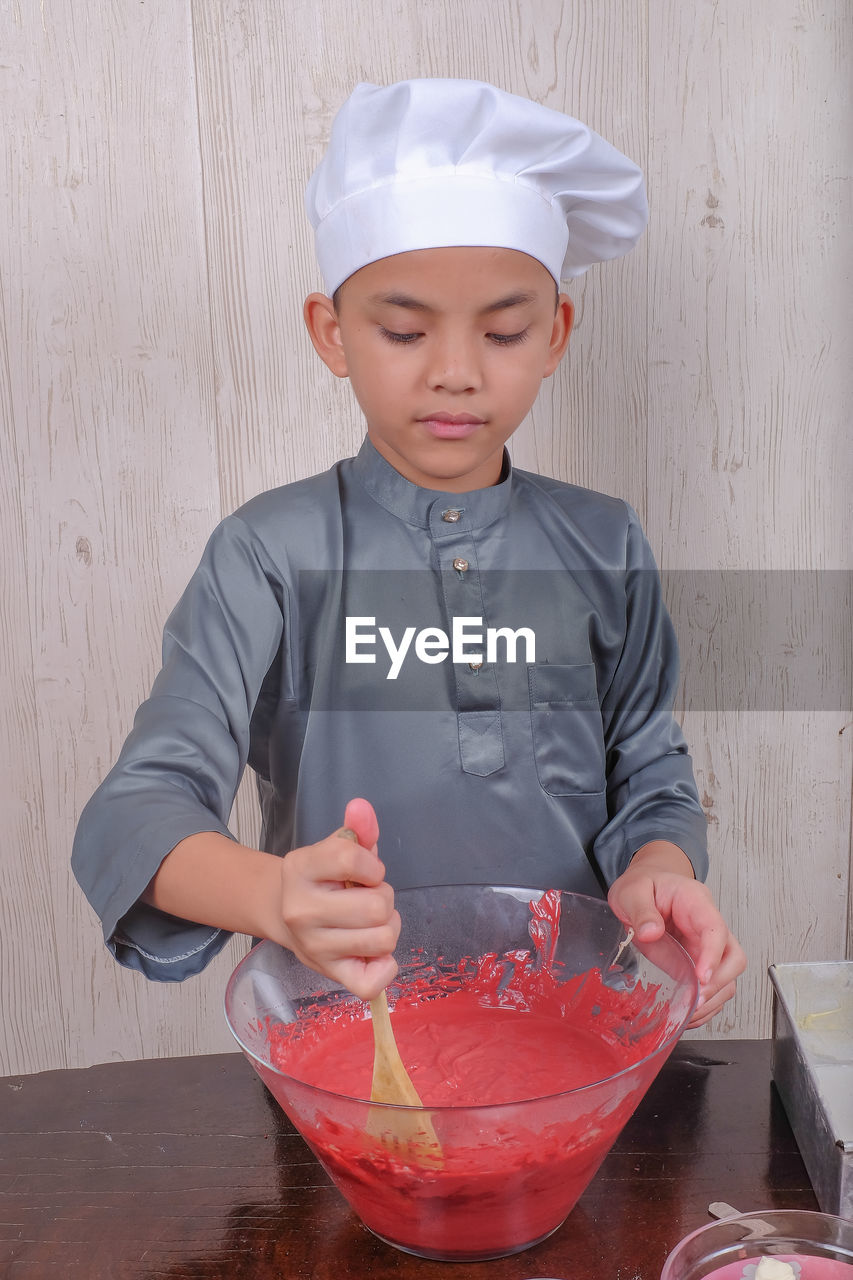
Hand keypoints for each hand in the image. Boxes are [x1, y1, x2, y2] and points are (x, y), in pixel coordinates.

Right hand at [277, 798, 399, 999]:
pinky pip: (370, 983)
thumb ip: (357, 829)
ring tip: (369, 922)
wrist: (284, 912)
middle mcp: (301, 911)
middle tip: (366, 899)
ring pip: (383, 939)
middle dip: (383, 899)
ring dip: (387, 928)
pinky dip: (384, 968)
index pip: (353, 860)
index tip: (365, 872)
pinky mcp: (328, 973)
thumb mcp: (337, 848)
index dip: (372, 866)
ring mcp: (313, 947)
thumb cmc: (323, 879)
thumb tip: (362, 807)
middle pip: (378, 906)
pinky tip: (375, 954)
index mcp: (300, 869)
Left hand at [607, 842, 745, 1028]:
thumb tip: (651, 932)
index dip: (713, 956)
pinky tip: (688, 1015)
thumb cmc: (643, 885)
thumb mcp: (632, 891)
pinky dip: (705, 1004)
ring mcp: (706, 945)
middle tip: (696, 1000)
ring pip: (728, 977)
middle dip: (719, 983)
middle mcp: (709, 925)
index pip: (716, 930)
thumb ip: (641, 910)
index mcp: (696, 902)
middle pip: (733, 957)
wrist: (644, 887)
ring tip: (689, 1014)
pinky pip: (712, 986)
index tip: (702, 978)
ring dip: (714, 999)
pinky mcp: (698, 961)